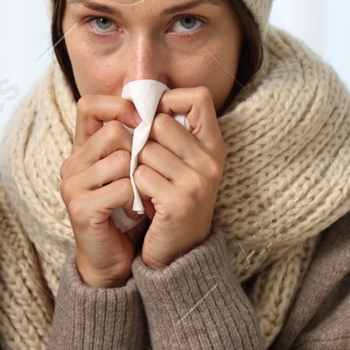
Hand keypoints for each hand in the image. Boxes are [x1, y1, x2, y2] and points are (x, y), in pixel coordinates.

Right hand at [59, 94, 142, 287]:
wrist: (114, 260)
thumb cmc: (128, 212)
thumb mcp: (130, 171)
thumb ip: (133, 142)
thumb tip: (154, 108)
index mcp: (82, 150)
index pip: (89, 106)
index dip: (118, 106)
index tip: (143, 121)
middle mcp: (72, 163)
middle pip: (113, 132)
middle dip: (138, 151)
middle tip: (143, 177)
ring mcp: (72, 185)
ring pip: (121, 159)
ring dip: (139, 180)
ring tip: (138, 197)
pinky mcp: (80, 207)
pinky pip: (121, 188)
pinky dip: (135, 200)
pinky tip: (133, 212)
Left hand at [134, 86, 226, 269]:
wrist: (177, 253)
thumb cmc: (171, 200)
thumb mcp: (182, 164)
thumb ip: (171, 132)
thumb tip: (138, 95)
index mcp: (215, 146)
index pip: (198, 97)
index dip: (170, 102)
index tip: (155, 121)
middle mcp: (212, 161)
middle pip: (161, 122)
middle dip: (144, 141)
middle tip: (147, 166)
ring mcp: (198, 182)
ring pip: (145, 149)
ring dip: (137, 168)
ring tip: (147, 187)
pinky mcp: (180, 202)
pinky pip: (140, 175)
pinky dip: (135, 188)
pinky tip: (144, 202)